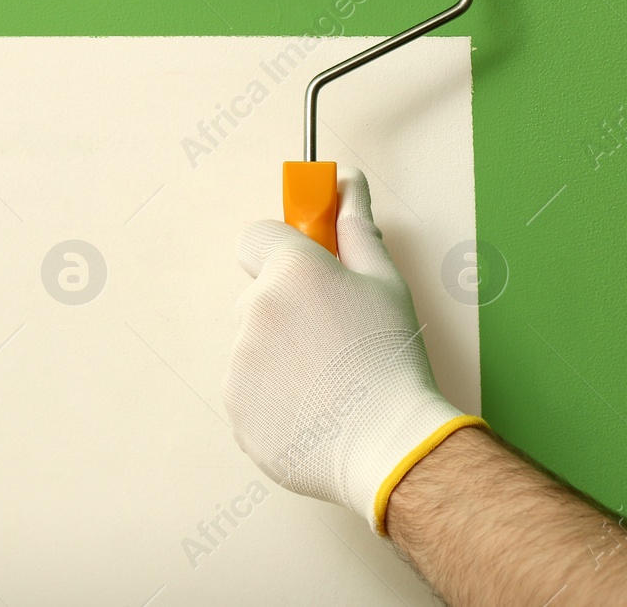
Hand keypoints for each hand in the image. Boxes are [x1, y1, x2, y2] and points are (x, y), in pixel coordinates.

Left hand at [223, 165, 481, 533]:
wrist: (388, 443)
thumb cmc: (392, 359)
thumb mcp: (384, 282)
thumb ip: (355, 226)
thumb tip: (346, 181)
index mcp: (291, 271)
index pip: (255, 235)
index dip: (280, 250)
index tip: (304, 271)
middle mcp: (255, 309)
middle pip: (256, 294)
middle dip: (285, 307)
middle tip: (331, 337)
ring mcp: (239, 361)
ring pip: (252, 343)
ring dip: (278, 354)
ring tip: (327, 381)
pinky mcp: (234, 406)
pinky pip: (248, 388)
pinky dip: (272, 396)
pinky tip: (312, 408)